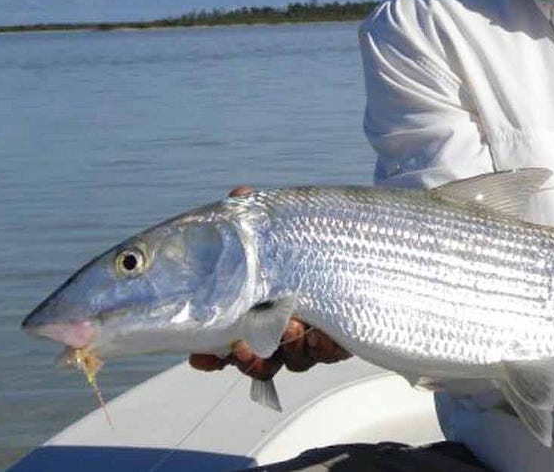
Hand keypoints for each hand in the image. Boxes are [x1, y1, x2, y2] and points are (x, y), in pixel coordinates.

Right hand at [188, 186, 351, 379]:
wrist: (354, 241)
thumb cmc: (302, 238)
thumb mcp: (275, 226)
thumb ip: (253, 218)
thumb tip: (239, 194)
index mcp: (254, 314)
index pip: (226, 343)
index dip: (211, 356)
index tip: (199, 358)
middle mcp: (279, 332)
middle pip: (258, 359)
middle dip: (248, 358)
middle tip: (242, 348)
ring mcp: (309, 338)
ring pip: (293, 358)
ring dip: (288, 349)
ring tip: (289, 330)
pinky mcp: (340, 337)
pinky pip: (331, 352)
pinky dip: (326, 349)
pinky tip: (323, 339)